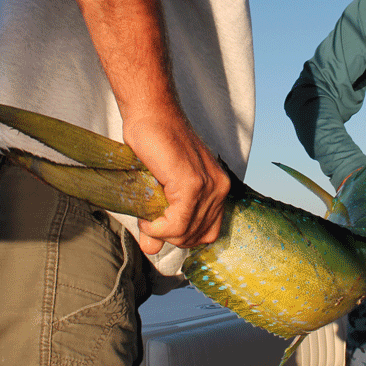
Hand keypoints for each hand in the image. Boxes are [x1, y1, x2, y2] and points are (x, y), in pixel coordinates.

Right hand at [124, 111, 230, 254]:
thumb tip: (151, 251)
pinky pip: (176, 224)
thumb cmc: (154, 145)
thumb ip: (160, 221)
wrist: (151, 114)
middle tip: (149, 221)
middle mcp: (220, 188)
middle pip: (197, 237)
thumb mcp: (160, 190)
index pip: (208, 233)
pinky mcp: (193, 184)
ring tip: (145, 216)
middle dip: (169, 237)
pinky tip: (146, 217)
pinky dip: (158, 227)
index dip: (182, 237)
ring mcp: (208, 186)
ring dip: (161, 232)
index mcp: (218, 188)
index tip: (160, 226)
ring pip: (186, 233)